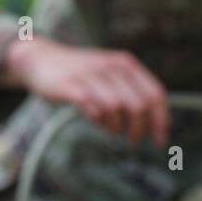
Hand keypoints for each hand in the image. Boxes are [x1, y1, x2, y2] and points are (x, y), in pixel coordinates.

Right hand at [0, 38, 168, 145]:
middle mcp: (110, 66)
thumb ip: (131, 91)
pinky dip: (97, 120)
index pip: (154, 94)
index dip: (160, 121)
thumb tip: (153, 123)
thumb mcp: (110, 73)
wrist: (40, 59)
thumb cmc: (80, 73)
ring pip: (116, 108)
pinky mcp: (70, 86)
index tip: (159, 141)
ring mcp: (89, 75)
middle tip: (131, 139)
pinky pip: (93, 108)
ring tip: (109, 127)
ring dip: (115, 125)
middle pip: (138, 105)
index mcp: (126, 63)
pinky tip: (94, 119)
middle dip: (138, 129)